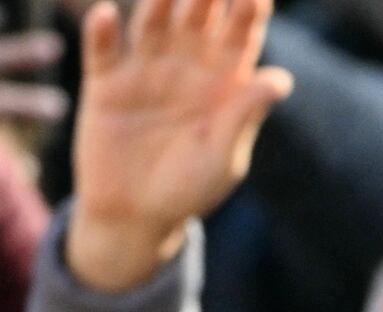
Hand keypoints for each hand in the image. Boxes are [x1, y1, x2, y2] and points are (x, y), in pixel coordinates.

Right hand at [66, 0, 291, 291]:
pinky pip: (102, 51)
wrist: (135, 218)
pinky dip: (102, 33)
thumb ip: (245, 115)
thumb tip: (281, 78)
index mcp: (224, 83)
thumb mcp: (224, 158)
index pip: (240, 36)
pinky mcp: (104, 85)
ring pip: (151, 22)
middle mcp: (186, 66)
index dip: (250, 9)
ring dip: (157, 0)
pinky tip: (107, 16)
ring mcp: (144, 71)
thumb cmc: (189, 190)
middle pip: (197, 16)